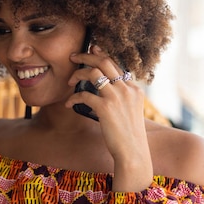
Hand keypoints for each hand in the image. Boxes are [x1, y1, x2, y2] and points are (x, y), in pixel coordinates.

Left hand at [67, 45, 152, 190]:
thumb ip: (121, 98)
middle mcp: (127, 89)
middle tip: (73, 56)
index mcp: (134, 89)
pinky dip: (73, 97)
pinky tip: (69, 104)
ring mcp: (117, 97)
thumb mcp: (130, 112)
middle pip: (105, 61)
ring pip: (94, 72)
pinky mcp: (105, 108)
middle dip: (86, 55)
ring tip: (70, 82)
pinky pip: (84, 94)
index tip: (91, 50)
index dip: (101, 55)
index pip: (116, 65)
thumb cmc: (128, 136)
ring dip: (78, 74)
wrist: (133, 153)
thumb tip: (102, 91)